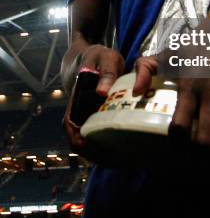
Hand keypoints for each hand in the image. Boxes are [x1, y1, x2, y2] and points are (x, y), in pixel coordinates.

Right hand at [63, 44, 124, 160]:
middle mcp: (79, 112)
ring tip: (128, 160)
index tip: (101, 152)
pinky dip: (112, 146)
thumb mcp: (105, 58)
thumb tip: (102, 93)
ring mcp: (87, 117)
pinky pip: (101, 137)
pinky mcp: (97, 118)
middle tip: (122, 161)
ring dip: (106, 154)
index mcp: (76, 100)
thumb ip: (106, 72)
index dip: (83, 145)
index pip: (72, 130)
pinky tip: (129, 149)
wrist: (93, 56)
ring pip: (92, 143)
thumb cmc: (98, 57)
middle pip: (82, 143)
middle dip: (99, 155)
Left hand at [133, 0, 209, 156]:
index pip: (179, 128)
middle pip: (205, 142)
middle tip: (199, 158)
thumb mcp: (171, 52)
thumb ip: (147, 68)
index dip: (178, 144)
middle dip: (200, 156)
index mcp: (190, 85)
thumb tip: (137, 93)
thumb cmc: (201, 43)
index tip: (180, 147)